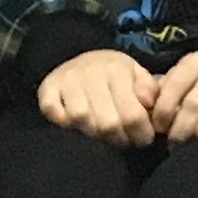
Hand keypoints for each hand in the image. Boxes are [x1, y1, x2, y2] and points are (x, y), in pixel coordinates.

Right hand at [36, 47, 160, 144]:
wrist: (81, 58)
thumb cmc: (114, 75)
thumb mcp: (137, 75)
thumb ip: (150, 90)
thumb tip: (148, 104)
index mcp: (116, 69)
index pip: (132, 115)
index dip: (141, 134)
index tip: (143, 138)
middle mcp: (90, 73)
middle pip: (107, 123)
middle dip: (120, 139)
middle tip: (124, 139)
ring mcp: (66, 80)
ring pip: (81, 120)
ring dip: (94, 134)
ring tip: (103, 134)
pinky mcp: (47, 89)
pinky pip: (54, 113)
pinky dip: (64, 123)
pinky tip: (76, 125)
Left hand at [148, 32, 197, 141]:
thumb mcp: (191, 69)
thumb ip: (170, 87)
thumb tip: (148, 109)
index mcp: (193, 64)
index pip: (174, 86)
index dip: (164, 109)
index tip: (159, 127)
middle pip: (194, 103)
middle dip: (182, 127)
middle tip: (175, 141)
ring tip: (195, 141)